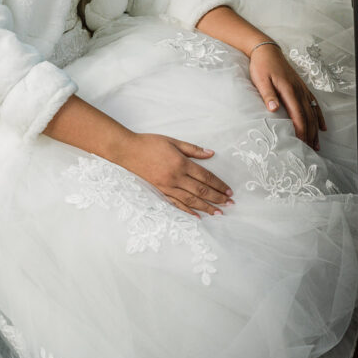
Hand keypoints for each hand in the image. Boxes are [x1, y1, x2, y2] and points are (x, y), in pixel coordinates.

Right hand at [113, 132, 233, 217]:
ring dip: (206, 207)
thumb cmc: (150, 143)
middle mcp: (176, 177)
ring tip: (219, 213)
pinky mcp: (160, 191)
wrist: (128, 151)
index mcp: (181, 163)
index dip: (219, 185)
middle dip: (217, 198)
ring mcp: (168, 186)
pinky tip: (197, 216)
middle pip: (201, 190)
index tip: (229, 191)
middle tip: (230, 204)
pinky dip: (187, 211)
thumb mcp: (173, 141)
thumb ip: (193, 149)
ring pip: (191, 200)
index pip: (205, 177)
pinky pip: (176, 203)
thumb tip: (211, 154)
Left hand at [249, 43, 325, 150]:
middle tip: (309, 149)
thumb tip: (273, 109)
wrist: (266, 51)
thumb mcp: (260, 80)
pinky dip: (319, 116)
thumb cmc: (261, 66)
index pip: (297, 114)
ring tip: (316, 144)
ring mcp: (302, 89)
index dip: (300, 129)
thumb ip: (268, 95)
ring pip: (312, 112)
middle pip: (307, 116)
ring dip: (315, 129)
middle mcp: (298, 90)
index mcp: (288, 89)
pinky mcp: (301, 87)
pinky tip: (322, 126)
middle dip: (309, 133)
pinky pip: (313, 104)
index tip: (301, 142)